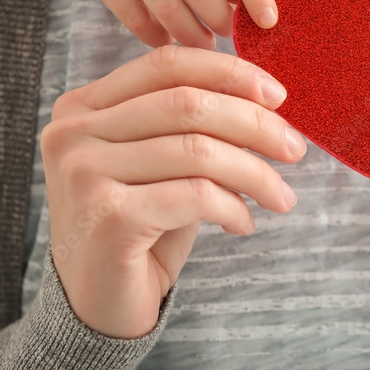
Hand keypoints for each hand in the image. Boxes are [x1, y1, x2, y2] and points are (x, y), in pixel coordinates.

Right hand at [40, 45, 305, 337]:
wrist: (102, 305)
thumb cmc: (143, 228)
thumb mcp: (166, 165)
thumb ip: (195, 126)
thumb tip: (267, 101)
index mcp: (84, 107)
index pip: (166, 64)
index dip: (229, 73)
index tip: (279, 96)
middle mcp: (73, 133)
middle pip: (188, 104)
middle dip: (256, 124)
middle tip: (295, 150)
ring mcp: (84, 173)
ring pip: (199, 151)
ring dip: (256, 174)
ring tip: (281, 197)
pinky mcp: (107, 216)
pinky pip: (196, 195)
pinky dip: (234, 208)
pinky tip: (243, 224)